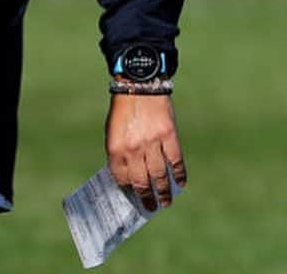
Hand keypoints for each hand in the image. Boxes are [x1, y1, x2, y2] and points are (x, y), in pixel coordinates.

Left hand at [106, 93, 186, 210]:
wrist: (138, 86)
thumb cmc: (123, 109)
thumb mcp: (113, 130)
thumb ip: (119, 152)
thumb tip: (127, 175)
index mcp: (116, 147)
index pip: (122, 178)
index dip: (127, 189)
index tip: (132, 197)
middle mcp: (133, 148)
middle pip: (142, 181)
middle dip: (146, 198)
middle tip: (151, 207)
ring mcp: (152, 143)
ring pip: (160, 176)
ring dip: (164, 193)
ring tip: (165, 202)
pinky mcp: (169, 136)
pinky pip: (176, 162)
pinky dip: (179, 175)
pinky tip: (180, 183)